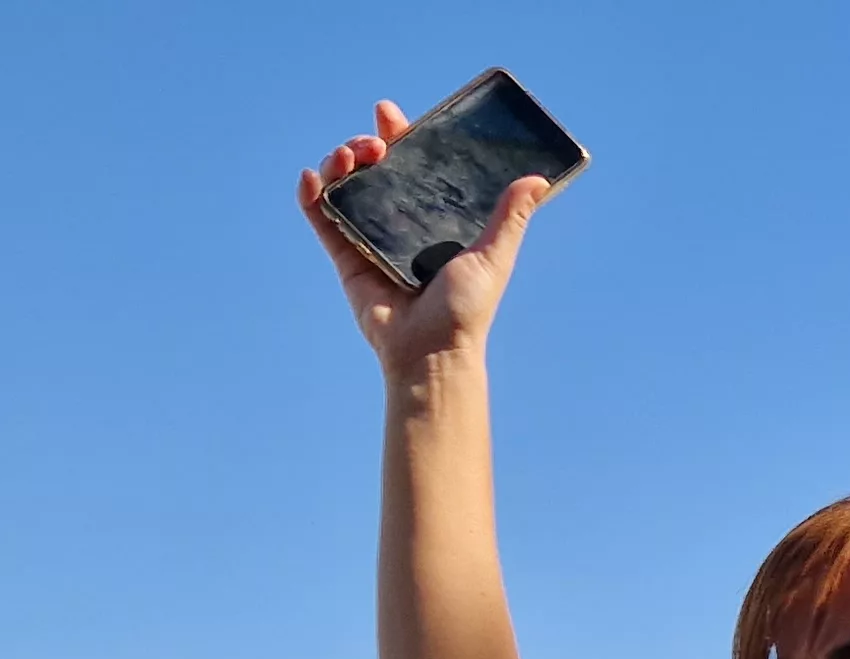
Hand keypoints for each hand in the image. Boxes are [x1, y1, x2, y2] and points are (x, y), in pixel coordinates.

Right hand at [295, 100, 552, 374]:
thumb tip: (539, 179)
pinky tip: (310, 178)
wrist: (432, 351)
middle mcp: (400, 223)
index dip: (401, 136)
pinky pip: (322, 221)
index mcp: (434, 218)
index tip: (390, 115)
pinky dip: (311, 197)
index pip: (414, 166)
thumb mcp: (493, 256)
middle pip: (375, 170)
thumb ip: (510, 218)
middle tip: (374, 143)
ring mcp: (370, 239)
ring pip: (345, 187)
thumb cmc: (466, 309)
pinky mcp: (347, 260)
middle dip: (367, 145)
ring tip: (345, 158)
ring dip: (338, 163)